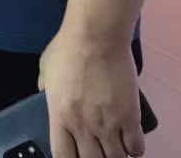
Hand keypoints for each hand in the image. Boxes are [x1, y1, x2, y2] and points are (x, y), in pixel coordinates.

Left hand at [40, 27, 145, 157]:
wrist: (96, 35)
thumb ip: (44, 86)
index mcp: (59, 117)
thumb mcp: (45, 68)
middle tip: (98, 150)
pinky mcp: (130, 117)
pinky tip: (131, 141)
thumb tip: (44, 91)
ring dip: (116, 155)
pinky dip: (134, 149)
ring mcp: (108, 125)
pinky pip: (136, 148)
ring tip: (116, 147)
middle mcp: (84, 127)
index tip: (76, 155)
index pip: (63, 157)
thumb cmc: (68, 47)